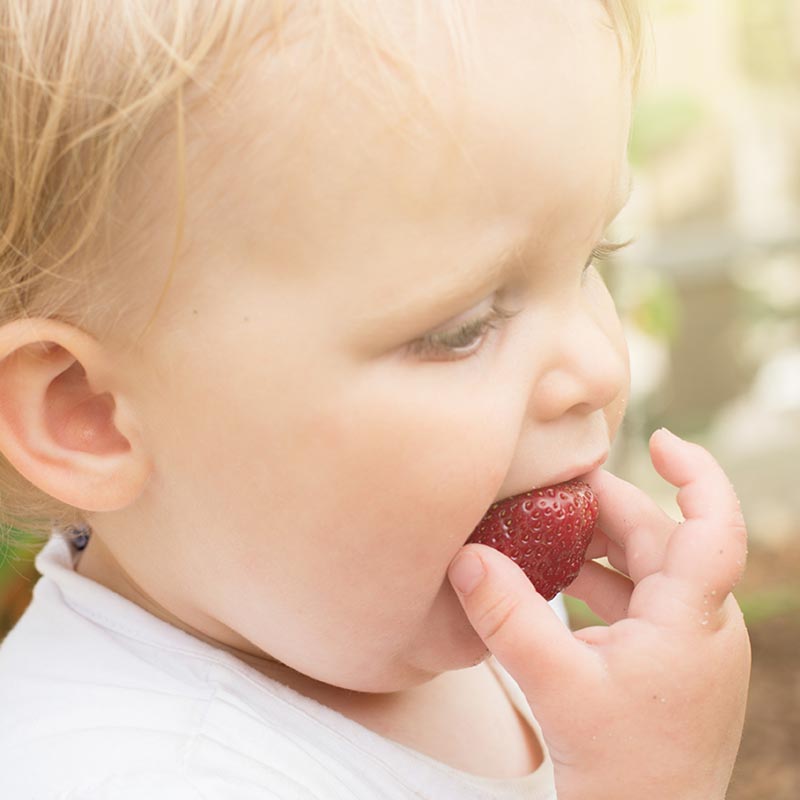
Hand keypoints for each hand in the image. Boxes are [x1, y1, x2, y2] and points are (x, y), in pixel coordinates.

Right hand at [447, 429, 750, 799]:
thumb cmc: (620, 770)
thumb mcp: (556, 685)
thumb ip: (507, 617)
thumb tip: (466, 556)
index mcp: (693, 619)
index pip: (716, 527)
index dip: (697, 474)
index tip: (662, 438)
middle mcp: (701, 623)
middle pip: (656, 539)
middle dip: (602, 510)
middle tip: (547, 489)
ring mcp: (688, 644)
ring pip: (643, 569)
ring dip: (594, 546)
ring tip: (543, 530)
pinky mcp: (669, 660)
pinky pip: (635, 599)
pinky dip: (597, 581)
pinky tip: (556, 580)